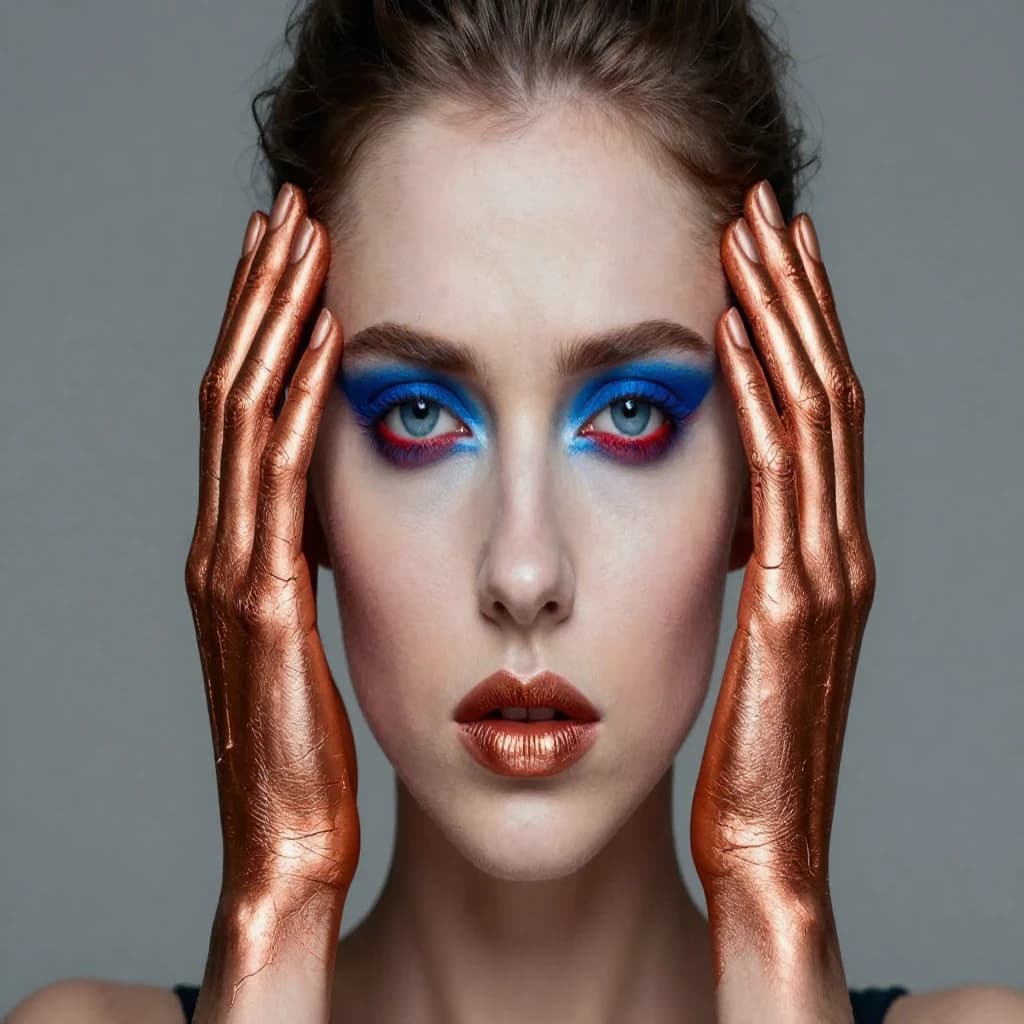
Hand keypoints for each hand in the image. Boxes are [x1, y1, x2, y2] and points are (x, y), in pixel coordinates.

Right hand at [185, 184, 359, 907]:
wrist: (287, 845)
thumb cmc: (314, 750)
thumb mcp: (319, 643)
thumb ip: (321, 574)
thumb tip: (356, 517)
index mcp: (242, 553)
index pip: (246, 412)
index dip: (266, 327)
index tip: (300, 253)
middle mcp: (223, 547)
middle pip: (235, 391)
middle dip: (263, 298)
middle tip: (294, 210)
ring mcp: (234, 573)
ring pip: (244, 418)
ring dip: (274, 324)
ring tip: (301, 239)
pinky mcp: (263, 607)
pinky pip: (277, 482)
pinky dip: (294, 403)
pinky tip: (325, 341)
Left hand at [690, 181, 874, 927]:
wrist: (764, 852)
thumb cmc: (735, 756)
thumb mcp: (725, 646)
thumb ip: (722, 575)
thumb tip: (683, 521)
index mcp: (810, 557)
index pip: (808, 412)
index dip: (789, 326)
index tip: (752, 250)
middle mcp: (832, 550)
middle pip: (820, 390)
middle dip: (791, 295)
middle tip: (759, 205)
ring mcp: (824, 574)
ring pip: (814, 415)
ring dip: (784, 319)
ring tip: (756, 235)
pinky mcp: (795, 606)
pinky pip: (786, 474)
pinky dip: (770, 395)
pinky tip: (740, 331)